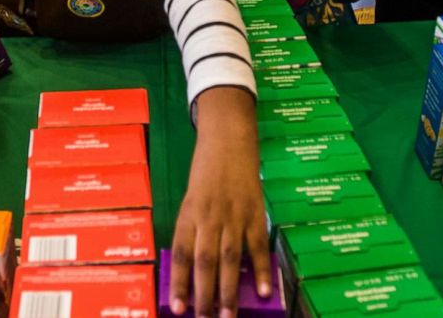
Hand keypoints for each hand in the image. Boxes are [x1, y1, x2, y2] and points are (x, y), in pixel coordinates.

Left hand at [171, 86, 271, 317]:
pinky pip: (258, 246)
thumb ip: (192, 231)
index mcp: (189, 215)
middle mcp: (209, 218)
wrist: (228, 141)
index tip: (177, 308)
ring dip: (230, 290)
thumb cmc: (205, 174)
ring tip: (229, 316)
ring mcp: (233, 216)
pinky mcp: (255, 213)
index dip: (178, 283)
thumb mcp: (191, 200)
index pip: (180, 254)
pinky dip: (262, 270)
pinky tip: (265, 291)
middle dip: (205, 295)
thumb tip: (192, 270)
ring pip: (230, 259)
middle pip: (205, 261)